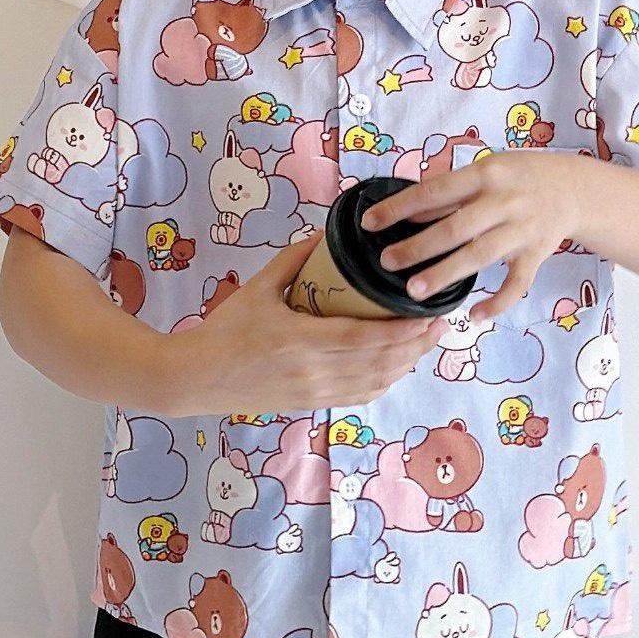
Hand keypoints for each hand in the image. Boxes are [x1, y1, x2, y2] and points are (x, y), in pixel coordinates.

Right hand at [161, 228, 450, 415]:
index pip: (365, 337)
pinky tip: (398, 367)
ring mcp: (314, 391)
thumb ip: (293, 259)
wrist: (196, 377)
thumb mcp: (258, 287)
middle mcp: (313, 371)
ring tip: (427, 343)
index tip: (428, 313)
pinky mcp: (311, 404)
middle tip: (442, 324)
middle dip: (416, 344)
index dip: (402, 330)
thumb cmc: (225, 330)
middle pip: (379, 361)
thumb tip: (324, 234)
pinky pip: (358, 395)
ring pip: (374, 381)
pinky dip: (384, 381)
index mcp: (300, 339)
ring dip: (406, 364)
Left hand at [361, 155, 581, 322]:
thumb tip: (406, 214)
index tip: (370, 223)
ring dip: (445, 274)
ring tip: (414, 291)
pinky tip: (473, 317)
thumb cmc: (518, 177)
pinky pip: (516, 284)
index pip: (435, 191)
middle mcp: (504, 201)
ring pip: (479, 256)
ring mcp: (522, 230)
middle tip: (387, 262)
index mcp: (486, 175)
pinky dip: (496, 303)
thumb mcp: (486, 170)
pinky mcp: (537, 255)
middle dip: (418, 247)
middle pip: (455, 228)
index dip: (400, 208)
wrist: (573, 188)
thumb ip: (451, 192)